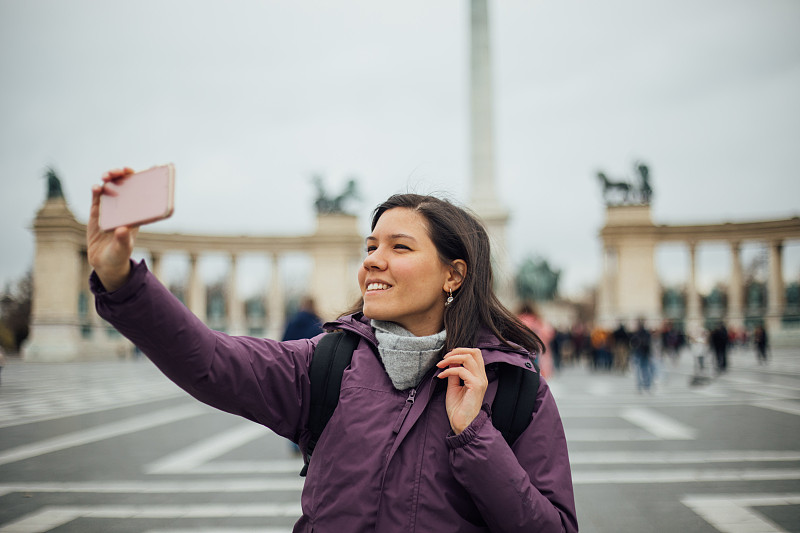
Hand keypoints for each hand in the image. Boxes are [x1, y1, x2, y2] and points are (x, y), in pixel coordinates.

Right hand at [87, 168, 137, 291]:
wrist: (105, 263)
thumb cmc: (119, 255)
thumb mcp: (123, 249)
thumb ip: (123, 240)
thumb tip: (122, 229)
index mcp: (136, 213)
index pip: (142, 191)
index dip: (146, 178)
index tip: (150, 168)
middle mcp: (124, 208)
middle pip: (125, 184)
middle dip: (123, 174)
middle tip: (121, 171)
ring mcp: (109, 209)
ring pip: (110, 187)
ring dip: (109, 178)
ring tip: (107, 177)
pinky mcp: (96, 213)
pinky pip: (96, 198)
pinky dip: (96, 190)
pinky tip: (96, 187)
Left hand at [436, 348, 487, 433]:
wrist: (463, 424)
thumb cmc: (458, 408)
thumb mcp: (454, 386)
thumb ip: (454, 373)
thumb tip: (450, 361)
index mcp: (478, 376)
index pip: (475, 354)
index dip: (460, 351)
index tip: (446, 357)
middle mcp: (482, 377)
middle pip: (475, 352)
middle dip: (457, 350)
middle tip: (444, 357)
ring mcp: (480, 381)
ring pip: (468, 358)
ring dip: (451, 358)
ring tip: (441, 365)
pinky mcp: (475, 386)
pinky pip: (461, 370)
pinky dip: (448, 370)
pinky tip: (441, 376)